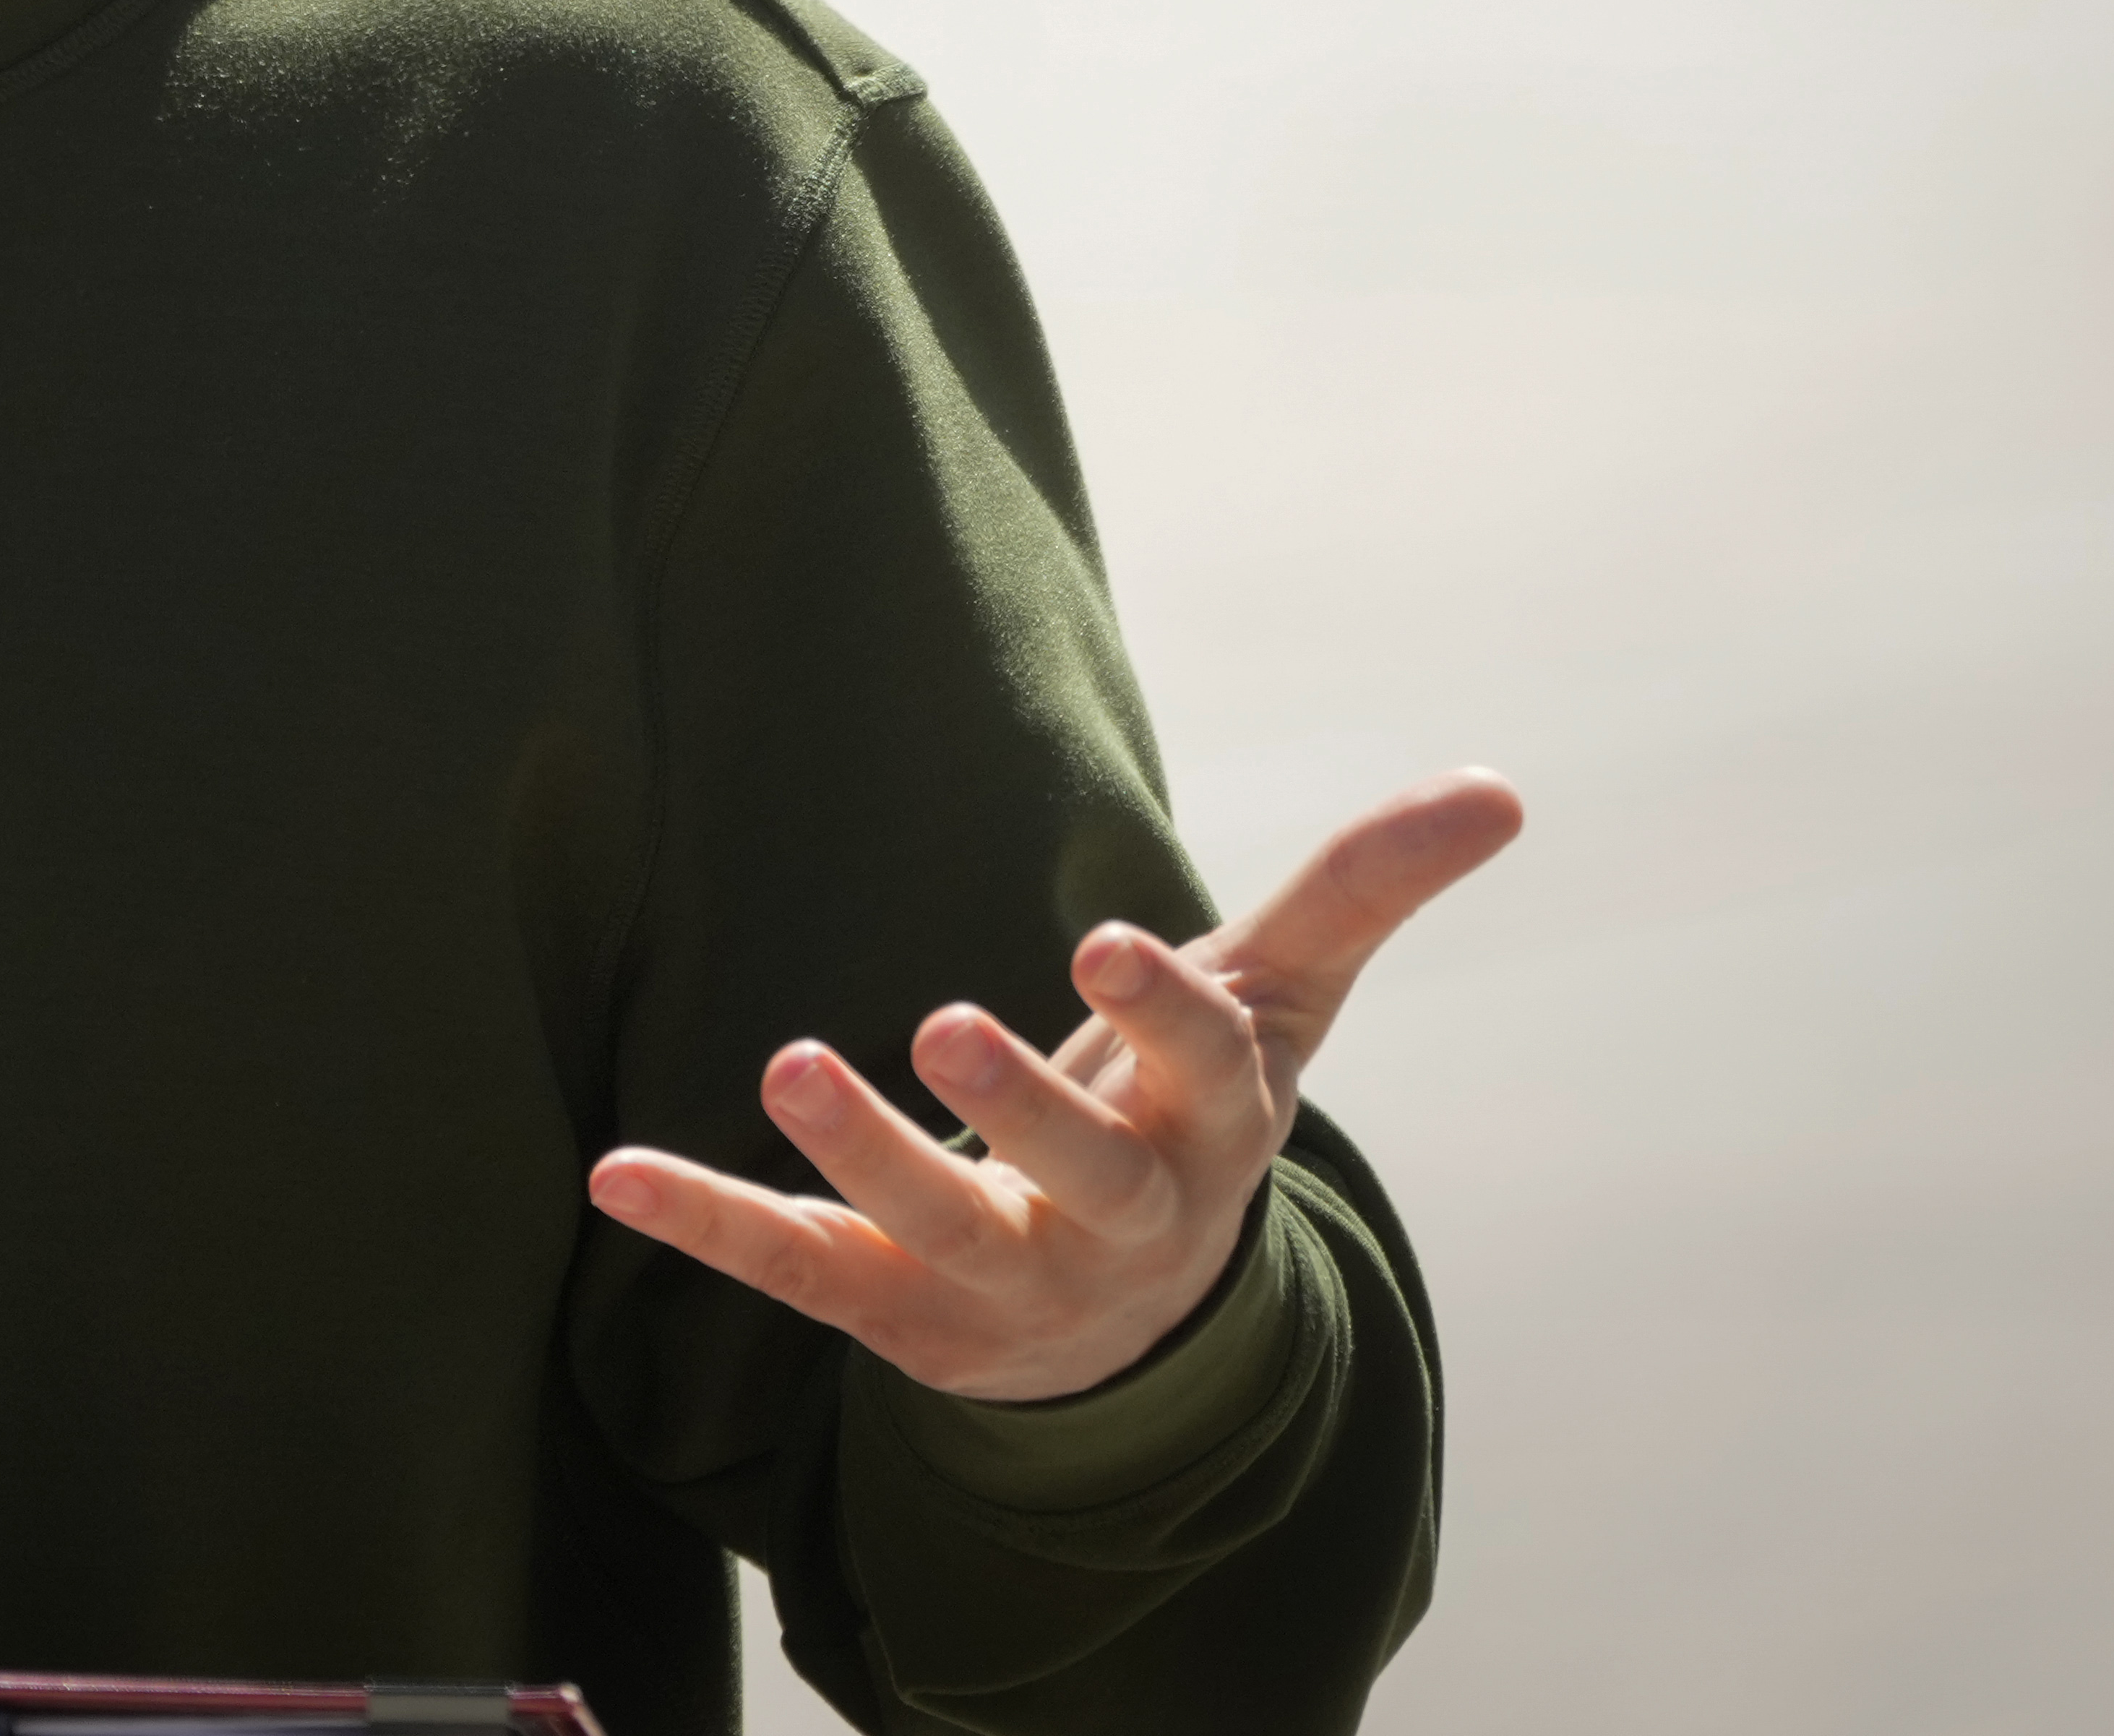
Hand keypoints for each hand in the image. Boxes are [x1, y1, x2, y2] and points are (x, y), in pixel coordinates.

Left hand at [589, 769, 1522, 1404]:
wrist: (1128, 1327)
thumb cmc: (1191, 1115)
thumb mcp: (1275, 1004)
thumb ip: (1363, 891)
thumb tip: (1501, 786)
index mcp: (1205, 1131)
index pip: (1198, 1070)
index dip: (1155, 1012)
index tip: (1103, 941)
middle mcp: (1110, 1221)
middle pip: (1077, 1175)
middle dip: (1018, 1108)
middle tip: (941, 1021)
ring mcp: (997, 1280)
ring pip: (928, 1226)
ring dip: (857, 1153)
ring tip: (788, 1059)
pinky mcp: (888, 1310)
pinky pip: (791, 1270)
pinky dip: (705, 1222)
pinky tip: (612, 1174)